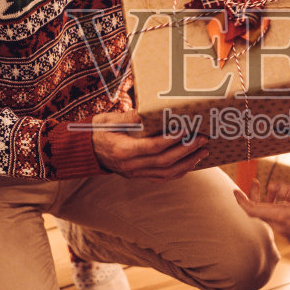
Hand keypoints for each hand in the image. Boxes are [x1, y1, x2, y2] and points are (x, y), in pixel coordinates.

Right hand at [92, 110, 209, 179]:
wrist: (87, 150)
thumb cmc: (99, 130)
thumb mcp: (109, 119)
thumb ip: (129, 117)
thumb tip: (148, 111)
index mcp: (123, 150)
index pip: (153, 147)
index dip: (171, 140)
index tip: (186, 129)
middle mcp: (130, 166)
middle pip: (164, 161)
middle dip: (186, 150)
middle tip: (202, 139)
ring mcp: (135, 174)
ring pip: (166, 173)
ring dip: (187, 163)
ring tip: (203, 151)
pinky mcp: (139, 176)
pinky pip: (163, 178)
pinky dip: (179, 171)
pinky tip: (191, 162)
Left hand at [233, 180, 289, 241]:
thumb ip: (288, 191)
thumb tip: (272, 185)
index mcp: (283, 217)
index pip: (253, 211)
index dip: (242, 201)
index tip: (234, 191)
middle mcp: (281, 227)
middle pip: (259, 212)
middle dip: (254, 196)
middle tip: (255, 181)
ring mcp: (286, 231)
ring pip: (268, 215)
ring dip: (267, 200)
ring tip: (274, 188)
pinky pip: (277, 219)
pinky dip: (275, 207)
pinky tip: (283, 198)